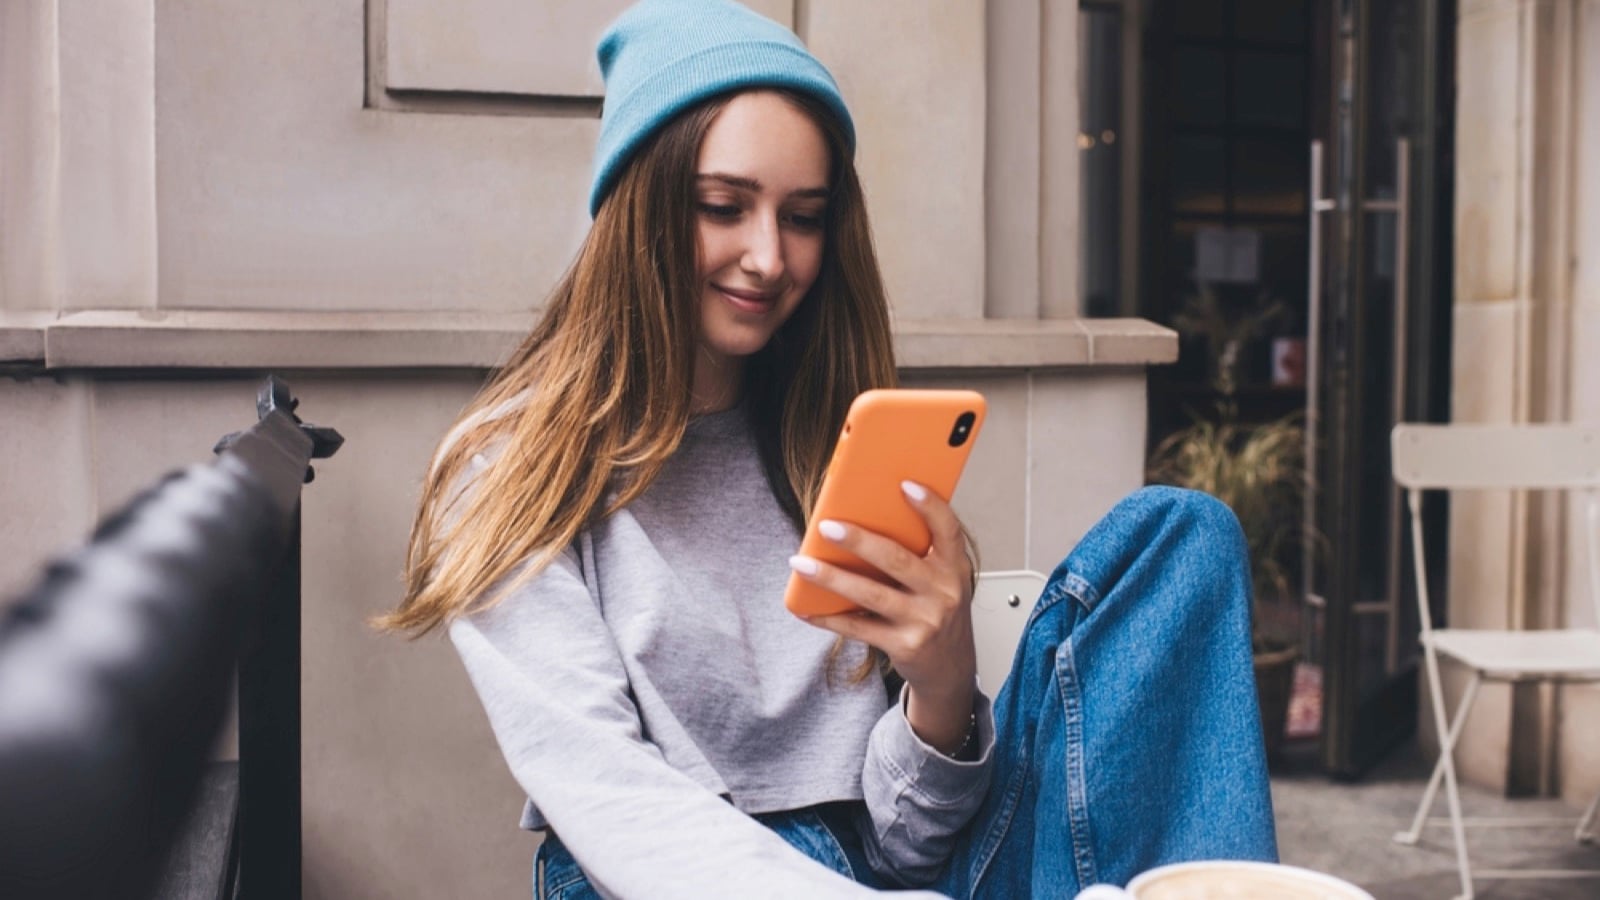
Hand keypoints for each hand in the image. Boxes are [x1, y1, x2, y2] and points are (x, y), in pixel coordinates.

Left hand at [789, 480, 976, 753]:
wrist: (950, 667)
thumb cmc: (937, 610)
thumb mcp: (940, 579)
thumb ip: (917, 553)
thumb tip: (862, 520)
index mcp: (954, 567)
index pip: (948, 529)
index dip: (930, 506)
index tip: (905, 484)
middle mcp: (944, 592)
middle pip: (897, 559)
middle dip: (858, 541)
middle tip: (826, 527)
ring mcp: (925, 621)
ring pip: (871, 594)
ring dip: (831, 577)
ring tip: (801, 562)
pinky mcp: (905, 645)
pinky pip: (859, 627)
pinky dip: (828, 617)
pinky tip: (805, 608)